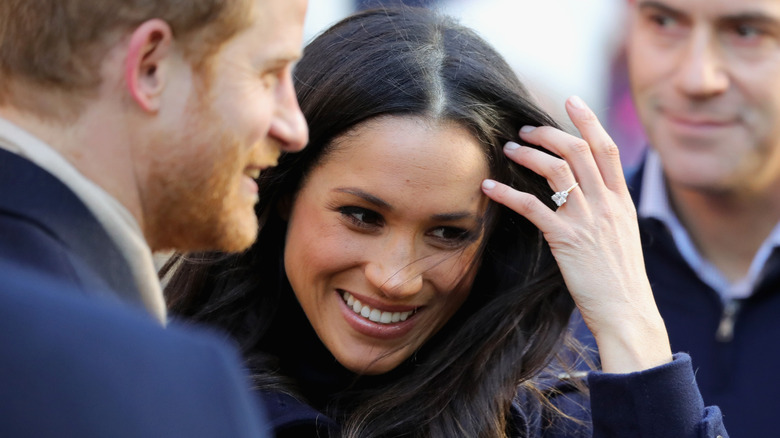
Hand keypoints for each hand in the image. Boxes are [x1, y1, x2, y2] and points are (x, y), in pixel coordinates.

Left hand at [481, 96, 671, 372]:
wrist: (628, 312)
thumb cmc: (621, 279)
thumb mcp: (623, 235)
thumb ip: (608, 209)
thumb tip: (589, 191)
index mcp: (622, 201)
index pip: (607, 148)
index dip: (588, 120)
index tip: (571, 99)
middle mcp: (606, 204)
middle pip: (577, 151)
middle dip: (548, 133)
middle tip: (525, 130)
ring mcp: (587, 221)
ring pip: (556, 171)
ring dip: (528, 155)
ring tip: (508, 150)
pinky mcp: (566, 241)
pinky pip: (532, 207)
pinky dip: (507, 193)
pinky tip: (490, 187)